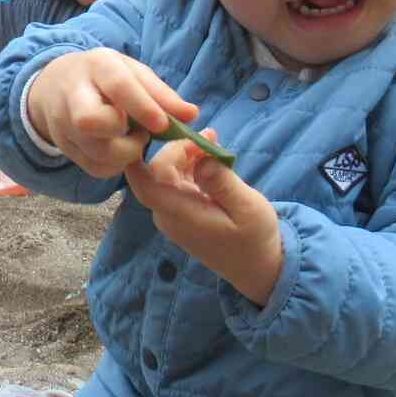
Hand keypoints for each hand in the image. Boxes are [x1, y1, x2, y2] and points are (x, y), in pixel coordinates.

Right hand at [24, 48, 197, 178]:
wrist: (57, 85)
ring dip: (124, 154)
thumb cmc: (106, 77)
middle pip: (90, 121)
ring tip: (133, 140)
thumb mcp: (132, 73)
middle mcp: (73, 93)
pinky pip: (94, 168)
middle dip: (123, 136)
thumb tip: (191, 115)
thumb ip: (161, 94)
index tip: (164, 126)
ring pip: (94, 152)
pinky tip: (119, 149)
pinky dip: (115, 165)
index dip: (143, 108)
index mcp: (97, 66)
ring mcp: (62, 123)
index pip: (118, 86)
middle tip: (142, 134)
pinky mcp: (64, 147)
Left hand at [124, 140, 283, 305]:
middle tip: (208, 133)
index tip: (150, 129)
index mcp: (180, 214)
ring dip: (186, 154)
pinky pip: (179, 182)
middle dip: (178, 147)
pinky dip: (191, 165)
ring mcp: (174, 213)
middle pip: (157, 171)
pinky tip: (210, 155)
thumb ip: (223, 183)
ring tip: (212, 139)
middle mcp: (169, 213)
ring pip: (168, 174)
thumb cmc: (254, 239)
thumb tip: (202, 159)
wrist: (257, 267)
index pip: (144, 183)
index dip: (137, 156)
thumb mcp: (247, 208)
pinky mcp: (183, 211)